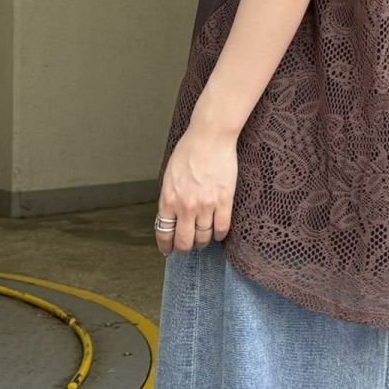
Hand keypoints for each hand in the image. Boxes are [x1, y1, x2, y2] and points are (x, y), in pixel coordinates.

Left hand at [154, 116, 236, 256]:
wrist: (209, 138)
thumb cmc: (188, 151)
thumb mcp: (169, 177)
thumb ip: (170, 199)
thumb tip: (171, 218)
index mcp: (168, 200)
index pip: (164, 233)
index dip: (166, 246)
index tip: (168, 251)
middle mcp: (185, 207)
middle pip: (185, 242)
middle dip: (185, 248)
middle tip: (188, 247)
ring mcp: (205, 205)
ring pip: (204, 237)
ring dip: (203, 241)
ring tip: (204, 238)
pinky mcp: (224, 201)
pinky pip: (222, 227)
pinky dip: (220, 234)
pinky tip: (218, 233)